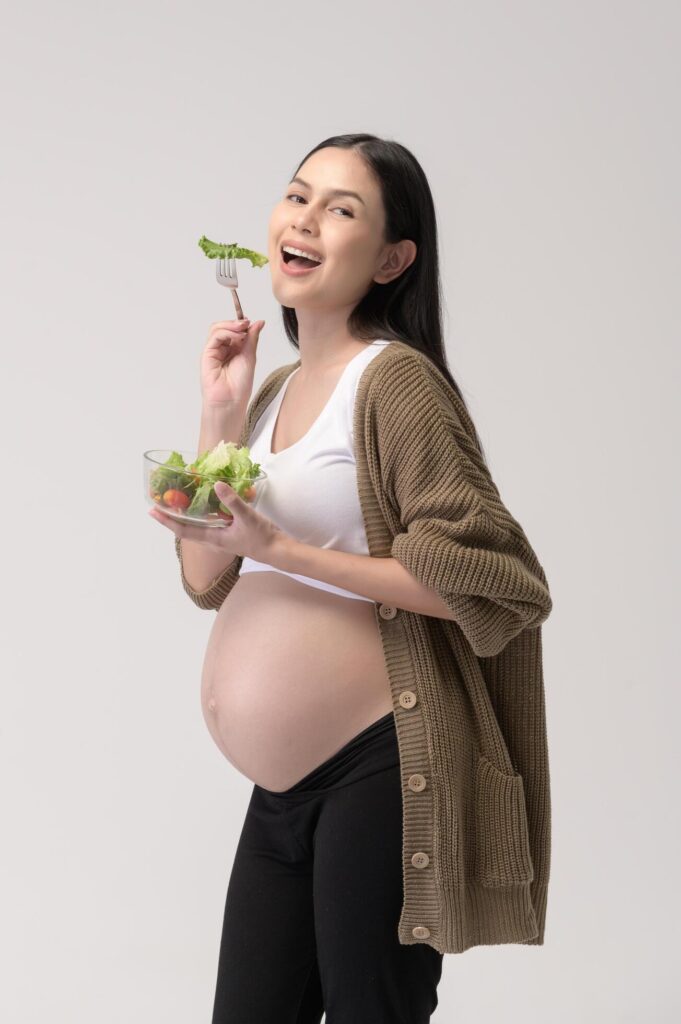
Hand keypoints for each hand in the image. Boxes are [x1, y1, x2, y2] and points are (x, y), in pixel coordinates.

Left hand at [147, 480, 286, 562]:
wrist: (276, 549)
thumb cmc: (261, 537)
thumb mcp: (247, 517)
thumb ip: (232, 501)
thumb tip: (217, 485)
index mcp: (213, 538)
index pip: (184, 530)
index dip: (167, 521)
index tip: (152, 512)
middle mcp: (213, 539)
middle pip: (186, 529)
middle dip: (171, 518)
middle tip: (158, 503)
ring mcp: (220, 536)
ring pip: (196, 526)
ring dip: (184, 516)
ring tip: (175, 502)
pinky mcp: (228, 532)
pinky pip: (208, 523)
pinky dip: (200, 513)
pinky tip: (202, 502)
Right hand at [201, 318, 265, 408]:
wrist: (231, 401)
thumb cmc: (240, 385)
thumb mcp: (250, 356)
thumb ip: (252, 338)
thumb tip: (259, 321)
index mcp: (233, 349)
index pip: (234, 330)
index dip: (242, 323)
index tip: (252, 322)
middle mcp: (222, 349)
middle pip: (224, 326)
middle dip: (236, 322)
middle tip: (247, 323)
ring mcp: (213, 351)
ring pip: (217, 329)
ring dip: (231, 325)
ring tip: (242, 329)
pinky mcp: (207, 354)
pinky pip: (214, 337)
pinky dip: (226, 333)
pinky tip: (237, 337)